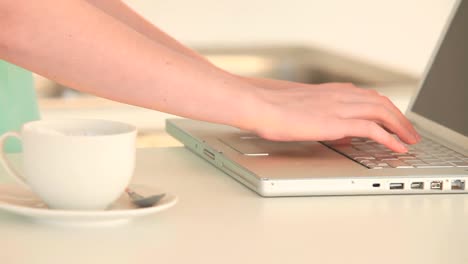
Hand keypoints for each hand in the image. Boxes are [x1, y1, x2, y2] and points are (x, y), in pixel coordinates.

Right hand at [246, 82, 419, 152]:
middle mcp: (339, 96)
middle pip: (380, 102)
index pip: (366, 96)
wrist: (260, 105)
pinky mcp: (336, 122)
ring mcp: (339, 108)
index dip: (384, 107)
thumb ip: (318, 115)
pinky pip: (372, 129)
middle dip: (399, 117)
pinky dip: (389, 138)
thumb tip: (330, 130)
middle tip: (409, 131)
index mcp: (330, 92)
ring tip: (409, 140)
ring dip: (400, 126)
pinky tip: (397, 147)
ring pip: (382, 112)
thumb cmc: (271, 106)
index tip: (392, 117)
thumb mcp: (298, 107)